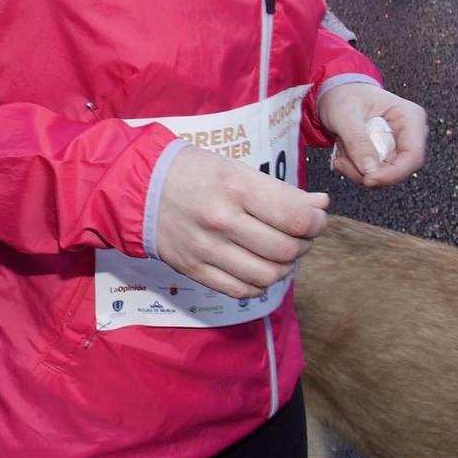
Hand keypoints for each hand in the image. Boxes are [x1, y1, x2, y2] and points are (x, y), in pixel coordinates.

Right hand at [152, 146, 330, 298]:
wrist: (137, 187)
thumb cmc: (191, 172)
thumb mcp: (235, 168)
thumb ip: (278, 191)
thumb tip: (320, 206)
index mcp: (235, 187)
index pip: (296, 217)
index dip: (317, 221)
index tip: (316, 217)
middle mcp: (221, 220)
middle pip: (286, 250)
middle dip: (304, 244)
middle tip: (300, 236)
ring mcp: (206, 249)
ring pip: (267, 275)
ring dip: (285, 268)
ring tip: (282, 254)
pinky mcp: (194, 269)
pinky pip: (241, 290)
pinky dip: (260, 284)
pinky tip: (259, 269)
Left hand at [317, 82, 426, 187]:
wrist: (336, 93)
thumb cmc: (344, 96)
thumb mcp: (346, 116)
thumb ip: (358, 143)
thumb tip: (371, 172)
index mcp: (410, 117)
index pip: (413, 156)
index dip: (392, 174)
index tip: (368, 180)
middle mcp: (410, 134)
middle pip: (398, 169)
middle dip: (367, 171)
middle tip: (341, 161)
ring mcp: (399, 146)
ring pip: (383, 175)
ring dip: (356, 170)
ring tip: (341, 149)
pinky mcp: (386, 156)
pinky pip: (374, 173)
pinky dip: (354, 168)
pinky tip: (344, 153)